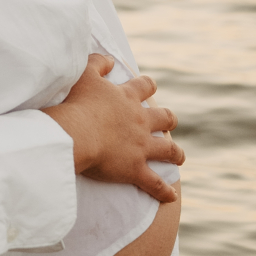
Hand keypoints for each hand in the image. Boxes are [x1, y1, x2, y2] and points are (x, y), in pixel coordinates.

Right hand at [41, 53, 184, 203]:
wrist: (75, 134)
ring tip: (180, 157)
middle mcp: (140, 121)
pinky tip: (171, 196)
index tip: (149, 85)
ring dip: (176, 153)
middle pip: (165, 117)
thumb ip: (98, 62)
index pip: (145, 86)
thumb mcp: (84, 74)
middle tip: (170, 121)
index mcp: (128, 97)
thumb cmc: (76, 103)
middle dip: (169, 119)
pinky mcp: (135, 169)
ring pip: (168, 149)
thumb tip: (111, 60)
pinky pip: (155, 183)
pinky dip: (164, 190)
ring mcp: (141, 146)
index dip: (148, 85)